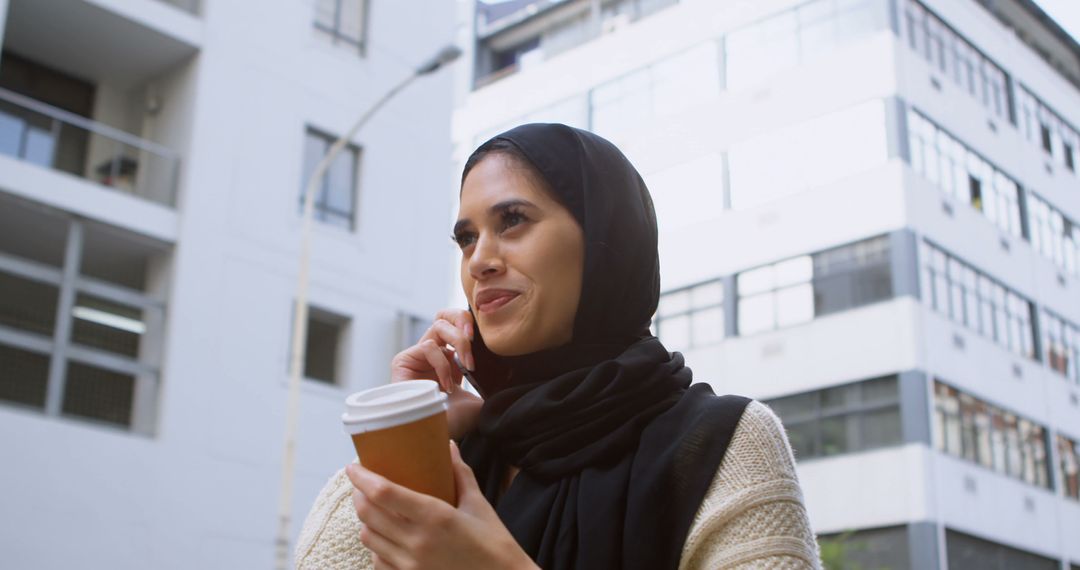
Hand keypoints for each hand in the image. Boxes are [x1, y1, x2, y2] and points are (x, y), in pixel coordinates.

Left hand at [347, 441, 537, 569]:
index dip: (362, 477)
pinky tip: (385, 537)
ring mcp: (410, 565)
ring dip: (365, 520)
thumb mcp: (478, 505)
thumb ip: (459, 474)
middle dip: (358, 494)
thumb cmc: (494, 543)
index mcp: (435, 517)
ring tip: (372, 508)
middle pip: (368, 513)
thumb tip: (449, 446)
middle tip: (361, 483)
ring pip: (368, 537)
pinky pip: (378, 560)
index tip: (353, 466)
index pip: (384, 493)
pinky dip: (376, 546)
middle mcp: (417, 542)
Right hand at [390, 309, 482, 438]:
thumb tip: (513, 374)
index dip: (470, 322)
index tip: (487, 338)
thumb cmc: (456, 421)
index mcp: (450, 357)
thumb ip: (490, 381)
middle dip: (462, 319)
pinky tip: (446, 386)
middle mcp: (433, 352)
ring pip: (438, 326)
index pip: (456, 323)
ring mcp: (417, 355)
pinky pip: (428, 347)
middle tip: (474, 337)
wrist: (435, 436)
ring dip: (459, 343)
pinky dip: (443, 364)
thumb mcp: (480, 397)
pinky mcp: (403, 361)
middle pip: (444, 314)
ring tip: (468, 367)